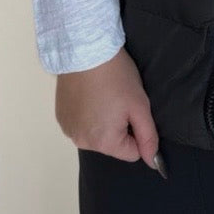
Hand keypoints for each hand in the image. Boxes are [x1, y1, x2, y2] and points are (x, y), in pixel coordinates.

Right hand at [55, 47, 165, 174]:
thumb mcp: (140, 106)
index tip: (131, 109)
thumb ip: (148, 137)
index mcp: (104, 143)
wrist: (86, 50)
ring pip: (96, 135)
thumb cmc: (117, 77)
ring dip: (102, 121)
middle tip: (117, 99)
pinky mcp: (60, 118)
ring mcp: (69, 130)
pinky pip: (81, 125)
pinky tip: (88, 95)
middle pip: (112, 145)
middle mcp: (82, 143)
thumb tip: (154, 164)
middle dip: (118, 127)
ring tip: (102, 95)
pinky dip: (87, 115)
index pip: (132, 152)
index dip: (136, 131)